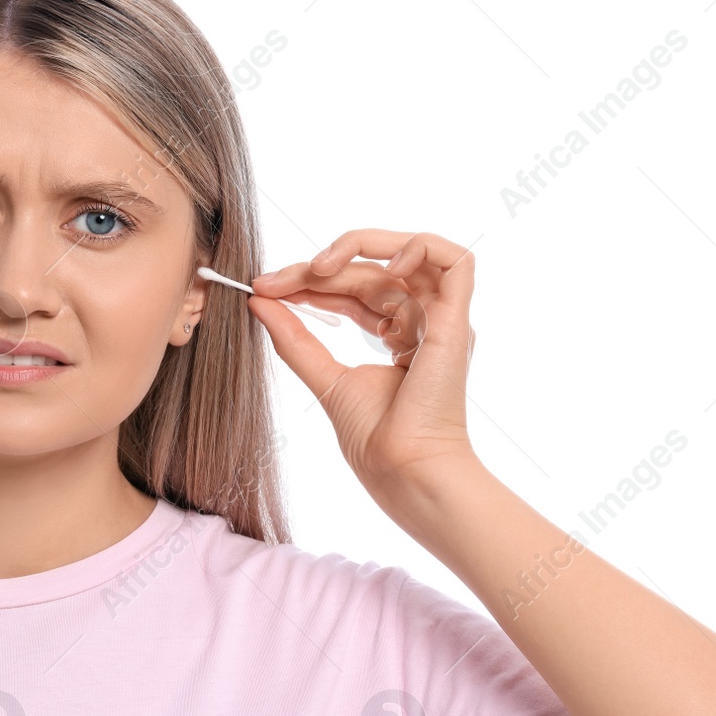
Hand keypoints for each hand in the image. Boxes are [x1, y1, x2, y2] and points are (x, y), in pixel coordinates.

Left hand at [248, 228, 479, 511]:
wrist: (401, 467)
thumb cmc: (375, 439)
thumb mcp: (323, 378)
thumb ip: (295, 339)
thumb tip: (259, 301)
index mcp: (401, 338)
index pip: (355, 291)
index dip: (311, 283)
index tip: (266, 289)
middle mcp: (424, 324)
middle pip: (371, 273)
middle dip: (319, 270)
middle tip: (273, 282)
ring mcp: (442, 320)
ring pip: (407, 255)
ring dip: (359, 249)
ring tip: (318, 268)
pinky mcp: (456, 320)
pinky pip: (454, 260)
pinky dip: (417, 248)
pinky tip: (381, 266)